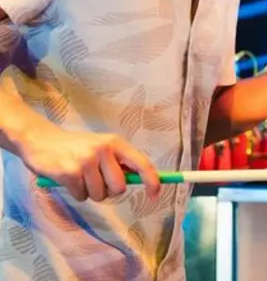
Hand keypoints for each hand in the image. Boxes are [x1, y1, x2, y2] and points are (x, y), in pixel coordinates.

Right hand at [18, 122, 160, 202]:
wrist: (40, 139)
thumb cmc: (76, 147)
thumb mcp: (102, 147)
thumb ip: (120, 162)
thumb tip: (141, 180)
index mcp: (116, 143)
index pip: (142, 163)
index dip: (152, 181)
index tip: (155, 194)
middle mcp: (103, 150)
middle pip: (120, 188)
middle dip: (109, 191)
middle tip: (97, 181)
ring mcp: (86, 161)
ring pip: (99, 195)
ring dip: (90, 192)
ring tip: (80, 177)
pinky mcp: (69, 173)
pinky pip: (81, 196)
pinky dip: (76, 193)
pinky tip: (68, 179)